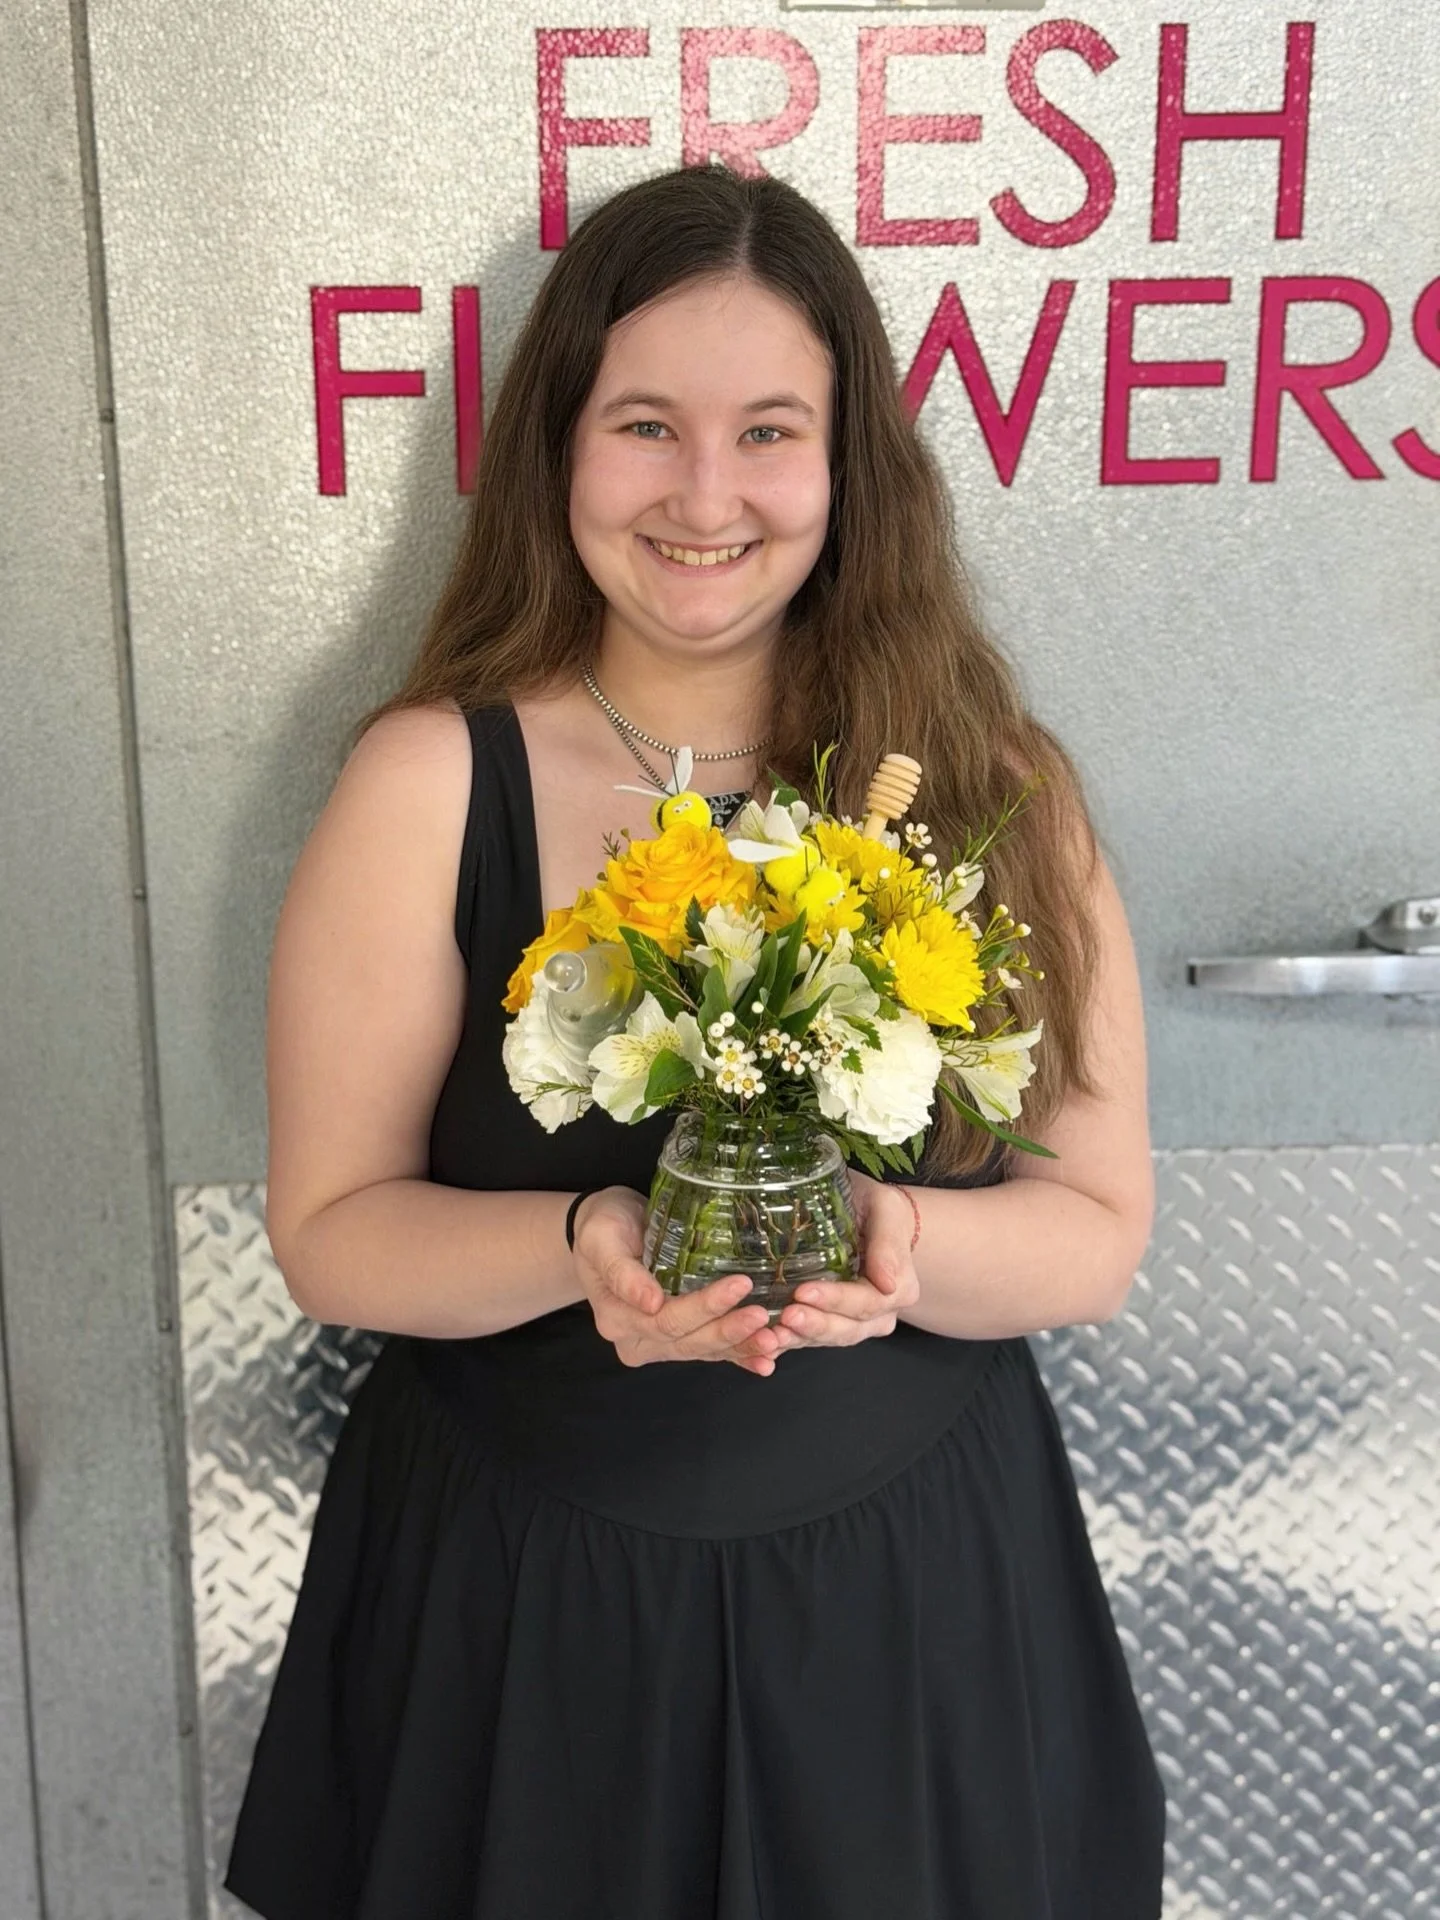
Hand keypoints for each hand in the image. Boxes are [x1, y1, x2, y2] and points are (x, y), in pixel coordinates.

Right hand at [570, 1186, 787, 1376]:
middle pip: (688, 1342)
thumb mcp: (602, 1239)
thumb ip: (621, 1271)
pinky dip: (737, 1356)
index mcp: (616, 1318)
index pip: (666, 1320)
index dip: (705, 1307)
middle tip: (763, 1315)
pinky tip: (765, 1361)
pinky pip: (709, 1352)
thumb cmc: (603, 1228)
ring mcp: (657, 1345)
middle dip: (728, 1331)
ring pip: (702, 1351)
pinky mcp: (677, 1338)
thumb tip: (649, 1303)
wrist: (605, 1232)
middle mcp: (636, 1340)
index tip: (740, 1286)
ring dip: (739, 1347)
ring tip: (773, 1340)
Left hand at [767, 1171, 919, 1354]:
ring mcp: (855, 1324)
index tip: (804, 1291)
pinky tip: (766, 1344)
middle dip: (815, 1324)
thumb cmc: (875, 1209)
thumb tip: (888, 1282)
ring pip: (828, 1339)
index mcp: (898, 1289)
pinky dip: (788, 1344)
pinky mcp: (830, 1325)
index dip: (836, 1300)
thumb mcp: (886, 1211)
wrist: (866, 1218)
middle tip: (786, 1316)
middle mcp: (881, 1315)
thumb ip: (888, 1244)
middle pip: (847, 1329)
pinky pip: (809, 1340)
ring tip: (772, 1335)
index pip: (867, 1302)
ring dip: (799, 1339)